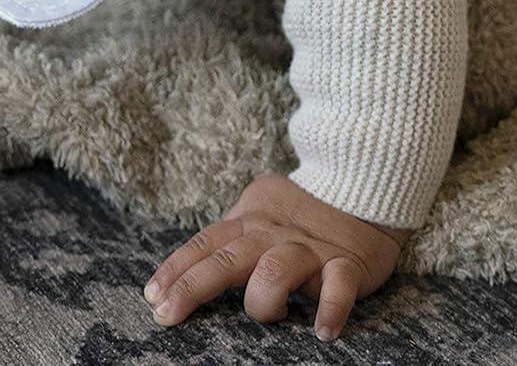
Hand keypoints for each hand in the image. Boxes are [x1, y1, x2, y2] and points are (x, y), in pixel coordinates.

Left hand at [143, 171, 412, 341]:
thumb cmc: (302, 214)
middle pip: (228, 257)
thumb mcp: (260, 215)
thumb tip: (185, 272)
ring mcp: (310, 249)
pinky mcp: (346, 263)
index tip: (152, 296)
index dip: (177, 269)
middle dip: (194, 286)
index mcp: (250, 221)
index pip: (206, 243)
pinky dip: (331, 307)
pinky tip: (324, 330)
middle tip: (167, 314)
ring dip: (264, 298)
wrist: (363, 186)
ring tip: (267, 317)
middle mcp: (274, 234)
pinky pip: (338, 286)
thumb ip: (232, 237)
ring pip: (277, 270)